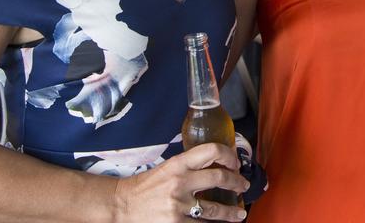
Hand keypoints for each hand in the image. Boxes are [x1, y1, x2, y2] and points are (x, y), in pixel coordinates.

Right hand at [111, 142, 247, 221]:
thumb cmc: (145, 187)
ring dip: (231, 212)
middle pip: (220, 178)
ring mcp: (178, 205)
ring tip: (239, 214)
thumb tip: (216, 165)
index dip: (229, 155)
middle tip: (243, 187)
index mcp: (178, 164)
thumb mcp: (167, 168)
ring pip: (215, 209)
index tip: (236, 163)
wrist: (121, 205)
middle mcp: (180, 182)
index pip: (211, 151)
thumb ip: (189, 166)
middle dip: (237, 183)